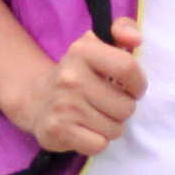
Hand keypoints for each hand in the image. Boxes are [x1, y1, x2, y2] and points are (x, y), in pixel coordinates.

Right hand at [7, 20, 147, 155]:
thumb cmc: (80, 74)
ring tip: (94, 116)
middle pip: (126, 106)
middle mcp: (70, 77)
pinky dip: (96, 141)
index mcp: (83, 50)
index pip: (127, 68)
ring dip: (110, 126)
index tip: (132, 88)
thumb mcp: (99, 44)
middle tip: (106, 104)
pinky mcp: (57, 131)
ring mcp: (62, 105)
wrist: (37, 99)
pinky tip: (84, 130)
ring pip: (115, 129)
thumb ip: (123, 29)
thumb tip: (135, 38)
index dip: (138, 84)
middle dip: (122, 109)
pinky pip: (99, 145)